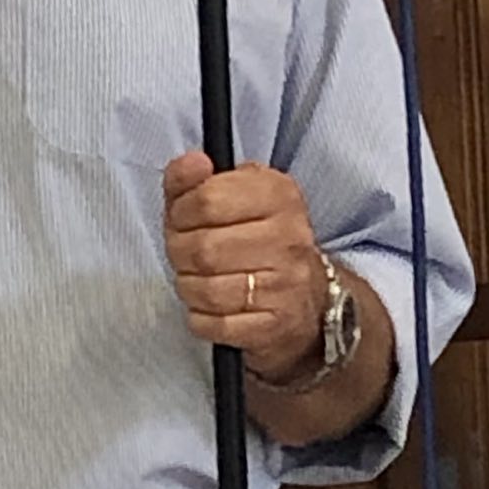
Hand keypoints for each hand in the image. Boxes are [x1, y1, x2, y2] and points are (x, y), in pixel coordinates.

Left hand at [164, 151, 327, 383]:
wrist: (308, 296)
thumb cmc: (257, 238)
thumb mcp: (228, 193)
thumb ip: (193, 177)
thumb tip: (192, 163)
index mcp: (277, 194)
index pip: (207, 200)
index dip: (180, 212)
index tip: (181, 219)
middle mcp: (289, 237)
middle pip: (203, 248)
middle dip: (179, 253)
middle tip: (184, 253)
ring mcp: (287, 284)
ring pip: (207, 290)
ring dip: (188, 286)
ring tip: (195, 278)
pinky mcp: (277, 325)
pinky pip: (216, 324)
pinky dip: (201, 318)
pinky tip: (208, 306)